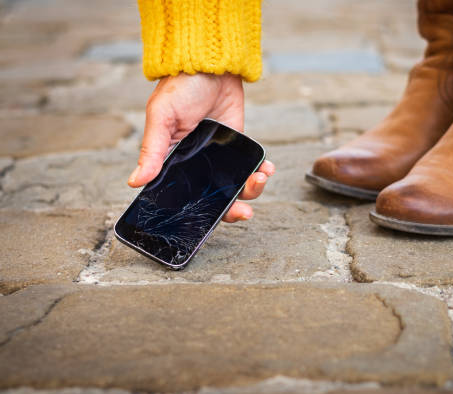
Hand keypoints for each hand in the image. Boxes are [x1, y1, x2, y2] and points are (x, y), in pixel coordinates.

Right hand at [128, 72, 274, 222]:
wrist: (211, 64)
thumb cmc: (181, 87)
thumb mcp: (162, 117)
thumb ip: (152, 150)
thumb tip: (135, 181)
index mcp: (175, 162)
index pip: (187, 198)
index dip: (201, 213)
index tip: (215, 220)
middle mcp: (198, 164)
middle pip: (217, 198)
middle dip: (233, 209)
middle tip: (244, 213)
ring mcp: (221, 156)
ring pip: (238, 185)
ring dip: (252, 189)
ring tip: (259, 180)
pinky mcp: (240, 145)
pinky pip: (252, 165)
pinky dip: (262, 170)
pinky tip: (267, 168)